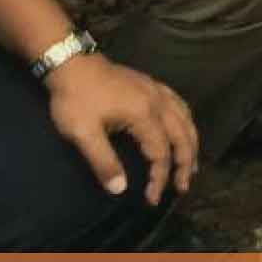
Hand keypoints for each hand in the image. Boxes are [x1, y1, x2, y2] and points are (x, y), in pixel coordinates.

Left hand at [46, 53, 196, 204]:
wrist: (71, 63)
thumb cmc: (75, 99)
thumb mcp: (82, 133)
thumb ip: (103, 162)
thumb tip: (120, 189)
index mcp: (143, 115)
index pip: (161, 152)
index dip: (160, 177)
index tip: (152, 198)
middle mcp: (158, 102)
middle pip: (182, 136)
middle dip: (185, 163)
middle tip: (183, 187)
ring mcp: (157, 91)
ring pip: (186, 119)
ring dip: (191, 143)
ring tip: (191, 163)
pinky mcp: (152, 85)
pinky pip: (180, 105)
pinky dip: (187, 122)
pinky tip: (184, 128)